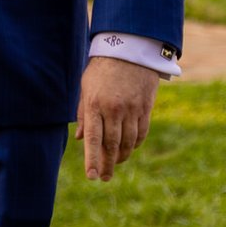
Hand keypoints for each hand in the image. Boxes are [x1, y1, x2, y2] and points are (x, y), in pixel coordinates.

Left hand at [76, 57, 159, 182]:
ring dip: (121, 156)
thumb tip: (80, 139)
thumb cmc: (102, 69)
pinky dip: (135, 144)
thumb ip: (83, 114)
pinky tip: (129, 148)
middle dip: (107, 164)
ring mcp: (131, 109)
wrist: (129, 49)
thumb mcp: (86, 87)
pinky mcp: (145, 108)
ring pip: (128, 142)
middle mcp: (114, 109)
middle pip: (111, 145)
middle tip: (104, 177)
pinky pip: (141, 133)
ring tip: (116, 163)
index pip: (94, 139)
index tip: (91, 176)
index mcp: (95, 104)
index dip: (92, 160)